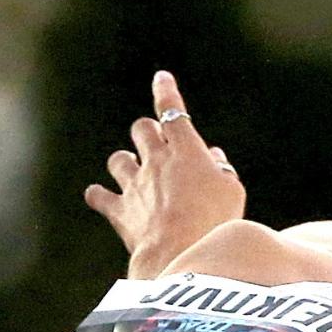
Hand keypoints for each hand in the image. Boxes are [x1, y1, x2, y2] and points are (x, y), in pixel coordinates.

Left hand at [84, 70, 246, 277]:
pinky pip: (99, 196)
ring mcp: (134, 185)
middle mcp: (156, 161)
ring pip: (118, 159)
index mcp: (186, 150)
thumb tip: (215, 157)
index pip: (172, 111)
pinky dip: (99, 195)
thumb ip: (223, 170)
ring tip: (133, 171)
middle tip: (156, 143)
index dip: (166, 93)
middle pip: (142, 129)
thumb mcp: (232, 192)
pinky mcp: (120, 210)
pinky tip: (99, 196)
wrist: (181, 254)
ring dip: (125, 162)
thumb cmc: (215, 222)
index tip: (161, 78)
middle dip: (148, 132)